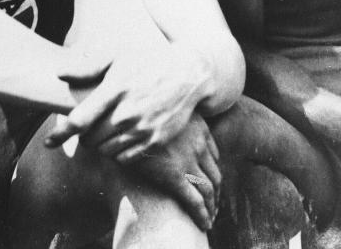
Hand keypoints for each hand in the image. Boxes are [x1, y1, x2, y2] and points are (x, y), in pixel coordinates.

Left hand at [45, 43, 207, 162]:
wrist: (188, 75)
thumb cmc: (148, 62)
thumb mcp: (119, 56)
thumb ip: (88, 66)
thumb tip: (59, 73)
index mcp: (115, 89)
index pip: (80, 119)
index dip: (61, 133)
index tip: (48, 142)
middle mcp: (127, 112)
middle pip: (90, 139)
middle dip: (83, 137)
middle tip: (87, 129)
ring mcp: (142, 128)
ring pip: (106, 150)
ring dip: (99, 145)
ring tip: (103, 132)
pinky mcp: (155, 140)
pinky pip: (125, 158)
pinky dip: (116, 153)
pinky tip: (119, 139)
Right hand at [126, 114, 221, 231]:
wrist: (124, 120)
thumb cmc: (139, 117)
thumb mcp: (163, 115)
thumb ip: (174, 124)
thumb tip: (172, 137)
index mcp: (198, 128)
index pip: (214, 155)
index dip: (212, 172)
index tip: (210, 182)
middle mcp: (198, 144)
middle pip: (215, 174)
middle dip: (216, 192)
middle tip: (214, 205)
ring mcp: (188, 160)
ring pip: (209, 189)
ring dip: (212, 206)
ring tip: (210, 218)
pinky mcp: (174, 176)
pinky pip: (196, 200)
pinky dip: (203, 214)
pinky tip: (204, 224)